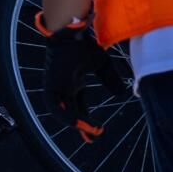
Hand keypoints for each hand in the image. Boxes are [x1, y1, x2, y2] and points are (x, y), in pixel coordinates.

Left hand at [40, 16, 125, 143]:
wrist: (72, 33)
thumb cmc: (84, 44)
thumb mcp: (102, 64)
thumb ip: (110, 79)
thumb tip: (123, 93)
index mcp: (73, 82)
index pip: (78, 106)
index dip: (86, 119)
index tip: (98, 131)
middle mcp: (63, 86)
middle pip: (70, 112)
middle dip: (80, 126)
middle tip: (92, 138)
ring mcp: (55, 86)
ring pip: (61, 112)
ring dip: (75, 123)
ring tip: (91, 132)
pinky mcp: (50, 85)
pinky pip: (54, 106)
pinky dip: (64, 116)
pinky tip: (77, 123)